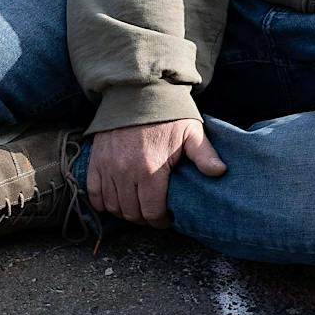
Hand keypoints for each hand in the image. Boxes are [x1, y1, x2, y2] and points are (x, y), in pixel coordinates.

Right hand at [86, 118, 224, 227]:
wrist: (138, 93)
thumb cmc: (168, 115)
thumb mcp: (191, 132)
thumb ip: (204, 154)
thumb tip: (220, 172)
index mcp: (151, 169)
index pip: (151, 211)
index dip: (160, 221)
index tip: (166, 219)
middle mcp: (126, 172)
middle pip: (131, 213)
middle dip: (144, 218)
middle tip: (152, 214)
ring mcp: (108, 167)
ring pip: (113, 206)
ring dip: (124, 212)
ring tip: (137, 207)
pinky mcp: (96, 162)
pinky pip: (94, 194)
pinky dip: (102, 203)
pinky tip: (114, 201)